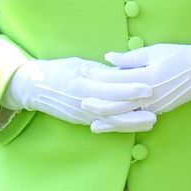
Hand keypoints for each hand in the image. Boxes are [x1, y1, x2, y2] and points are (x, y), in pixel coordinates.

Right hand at [3, 56, 156, 131]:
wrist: (34, 88)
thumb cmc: (57, 70)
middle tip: (157, 112)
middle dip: (136, 112)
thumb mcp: (78, 64)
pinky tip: (134, 125)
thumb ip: (99, 70)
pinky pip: (104, 124)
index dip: (130, 88)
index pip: (111, 87)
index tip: (148, 87)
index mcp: (82, 83)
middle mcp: (82, 102)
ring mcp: (82, 114)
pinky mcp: (82, 120)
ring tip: (152, 121)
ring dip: (132, 123)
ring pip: (111, 121)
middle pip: (113, 109)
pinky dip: (120, 125)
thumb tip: (120, 70)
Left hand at [92, 40, 190, 124]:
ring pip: (126, 117)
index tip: (84, 71)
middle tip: (80, 100)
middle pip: (117, 103)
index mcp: (147, 77)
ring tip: (92, 123)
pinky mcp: (157, 111)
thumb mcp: (155, 51)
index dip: (97, 75)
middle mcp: (149, 96)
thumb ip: (130, 58)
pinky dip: (122, 124)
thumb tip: (108, 58)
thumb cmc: (179, 57)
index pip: (116, 78)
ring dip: (108, 120)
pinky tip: (112, 126)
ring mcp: (154, 106)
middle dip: (97, 103)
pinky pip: (136, 120)